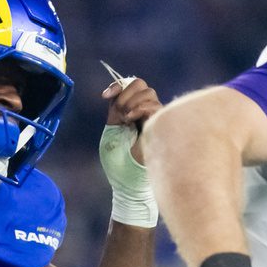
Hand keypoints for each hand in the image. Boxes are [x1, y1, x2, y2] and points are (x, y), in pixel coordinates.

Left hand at [99, 76, 160, 227]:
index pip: (131, 86)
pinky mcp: (161, 127)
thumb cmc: (119, 163)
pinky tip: (130, 121)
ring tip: (125, 119)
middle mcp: (146, 113)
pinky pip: (154, 106)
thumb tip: (117, 91)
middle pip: (141, 84)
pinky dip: (139, 109)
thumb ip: (115, 110)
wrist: (127, 182)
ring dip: (132, 102)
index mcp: (133, 112)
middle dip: (125, 94)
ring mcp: (155, 119)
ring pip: (149, 92)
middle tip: (118, 112)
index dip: (118, 86)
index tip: (104, 96)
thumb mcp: (111, 131)